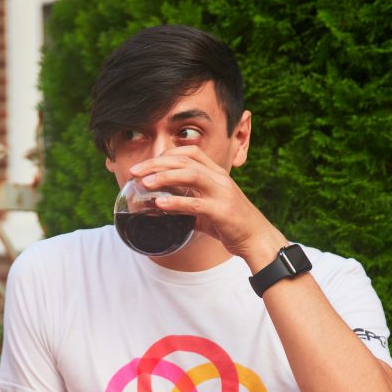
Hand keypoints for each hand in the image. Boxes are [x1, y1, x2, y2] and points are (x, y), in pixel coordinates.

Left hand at [131, 145, 285, 267]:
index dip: (166, 155)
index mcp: (216, 174)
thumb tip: (163, 208)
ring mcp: (221, 193)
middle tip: (135, 171)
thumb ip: (187, 204)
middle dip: (157, 163)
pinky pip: (196, 204)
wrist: (256, 238)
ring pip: (190, 175)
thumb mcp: (207, 210)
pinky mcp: (221, 211)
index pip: (190, 153)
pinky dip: (176, 203)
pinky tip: (160, 205)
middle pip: (184, 161)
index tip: (146, 165)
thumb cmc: (230, 224)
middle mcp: (219, 178)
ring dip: (164, 177)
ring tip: (144, 183)